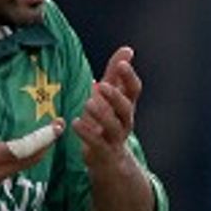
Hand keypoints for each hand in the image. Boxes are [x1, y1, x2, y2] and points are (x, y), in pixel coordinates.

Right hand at [0, 101, 60, 201]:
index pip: (27, 147)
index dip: (45, 137)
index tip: (58, 125)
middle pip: (33, 158)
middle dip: (48, 142)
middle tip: (59, 126)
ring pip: (26, 165)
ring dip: (40, 151)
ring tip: (49, 136)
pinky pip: (18, 169)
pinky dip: (29, 158)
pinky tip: (29, 150)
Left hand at [72, 46, 141, 173]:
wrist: (108, 160)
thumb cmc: (107, 123)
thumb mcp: (110, 98)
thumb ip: (116, 74)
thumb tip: (127, 49)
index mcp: (126, 106)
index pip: (134, 90)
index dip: (129, 77)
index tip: (123, 63)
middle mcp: (124, 122)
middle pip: (126, 109)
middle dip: (116, 97)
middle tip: (102, 86)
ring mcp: (115, 138)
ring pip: (114, 127)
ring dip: (102, 114)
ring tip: (88, 103)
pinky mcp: (103, 152)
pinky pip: (98, 143)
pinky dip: (87, 133)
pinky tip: (76, 122)